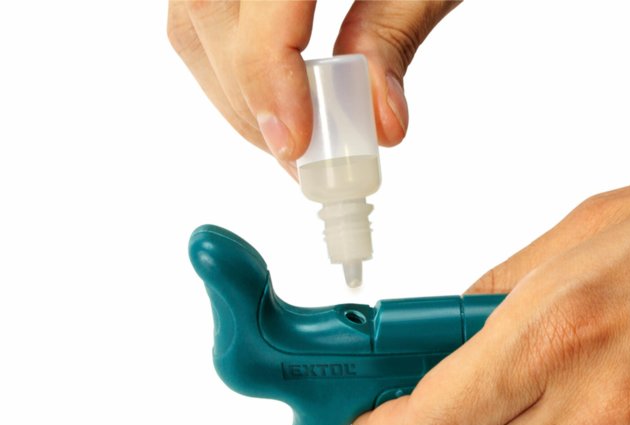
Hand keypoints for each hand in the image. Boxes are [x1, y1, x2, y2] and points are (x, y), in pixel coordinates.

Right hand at [168, 0, 457, 176]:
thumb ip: (392, 37)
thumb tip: (382, 122)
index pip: (255, 11)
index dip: (267, 80)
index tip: (296, 145)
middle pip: (205, 18)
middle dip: (251, 103)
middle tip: (302, 159)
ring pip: (191, 22)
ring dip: (235, 92)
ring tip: (291, 137)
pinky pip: (199, 12)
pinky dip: (231, 63)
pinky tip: (275, 94)